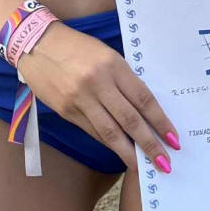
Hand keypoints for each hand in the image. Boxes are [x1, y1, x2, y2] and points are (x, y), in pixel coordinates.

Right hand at [19, 22, 177, 171]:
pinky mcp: (66, 112)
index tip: (172, 137)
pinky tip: (119, 151)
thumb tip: (140, 107)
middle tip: (164, 161)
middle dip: (149, 144)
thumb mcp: (105, 54)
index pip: (143, 98)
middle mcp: (98, 84)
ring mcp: (81, 100)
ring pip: (110, 132)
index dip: (159, 120)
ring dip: (129, 152)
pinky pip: (92, 131)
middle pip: (129, 120)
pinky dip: (108, 143)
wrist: (37, 44)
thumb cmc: (76, 46)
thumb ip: (122, 78)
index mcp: (113, 65)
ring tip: (143, 166)